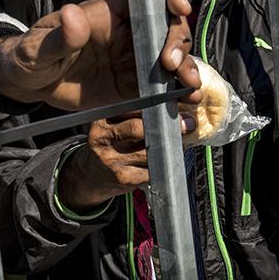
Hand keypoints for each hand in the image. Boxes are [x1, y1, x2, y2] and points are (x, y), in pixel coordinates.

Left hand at [0, 0, 201, 110]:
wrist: (30, 86)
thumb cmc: (32, 55)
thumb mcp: (39, 45)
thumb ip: (60, 35)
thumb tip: (72, 15)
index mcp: (113, 12)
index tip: (181, 11)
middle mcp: (132, 33)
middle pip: (170, 29)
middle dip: (180, 44)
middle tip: (172, 65)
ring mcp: (137, 59)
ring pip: (174, 58)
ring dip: (188, 70)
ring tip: (190, 87)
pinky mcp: (137, 85)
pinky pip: (164, 87)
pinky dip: (179, 93)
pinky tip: (186, 102)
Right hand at [57, 111, 196, 211]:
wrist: (91, 175)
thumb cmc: (114, 143)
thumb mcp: (117, 123)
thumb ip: (140, 113)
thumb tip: (179, 105)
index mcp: (103, 118)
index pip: (131, 106)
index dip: (156, 104)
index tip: (176, 102)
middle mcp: (103, 137)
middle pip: (137, 128)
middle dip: (166, 126)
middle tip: (187, 124)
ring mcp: (111, 159)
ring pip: (149, 150)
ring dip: (171, 146)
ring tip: (180, 141)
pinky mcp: (123, 177)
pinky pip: (152, 169)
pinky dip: (165, 164)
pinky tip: (168, 159)